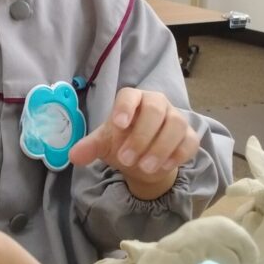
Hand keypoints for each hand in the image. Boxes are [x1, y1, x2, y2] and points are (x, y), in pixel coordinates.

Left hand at [68, 87, 198, 198]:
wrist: (144, 160)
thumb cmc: (123, 142)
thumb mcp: (105, 144)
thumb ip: (91, 147)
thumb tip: (74, 156)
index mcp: (134, 100)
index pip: (130, 95)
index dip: (125, 107)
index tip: (118, 125)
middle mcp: (157, 104)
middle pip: (155, 109)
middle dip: (141, 136)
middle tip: (126, 159)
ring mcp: (176, 119)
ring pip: (176, 125)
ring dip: (160, 147)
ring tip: (144, 167)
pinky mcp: (189, 136)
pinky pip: (190, 141)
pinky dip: (178, 154)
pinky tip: (164, 167)